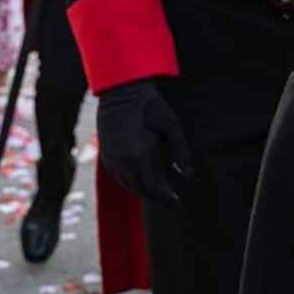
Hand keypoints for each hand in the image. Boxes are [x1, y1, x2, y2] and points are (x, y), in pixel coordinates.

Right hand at [94, 79, 192, 206]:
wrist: (122, 90)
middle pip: (140, 189)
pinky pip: (117, 176)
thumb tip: (188, 174)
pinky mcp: (105, 153)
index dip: (166, 197)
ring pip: (128, 184)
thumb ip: (181, 151)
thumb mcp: (171, 126)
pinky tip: (141, 179)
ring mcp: (111, 158)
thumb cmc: (151, 106)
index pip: (154, 187)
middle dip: (157, 196)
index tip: (177, 203)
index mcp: (140, 155)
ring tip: (159, 191)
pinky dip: (130, 181)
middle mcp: (123, 160)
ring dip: (143, 190)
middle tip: (172, 200)